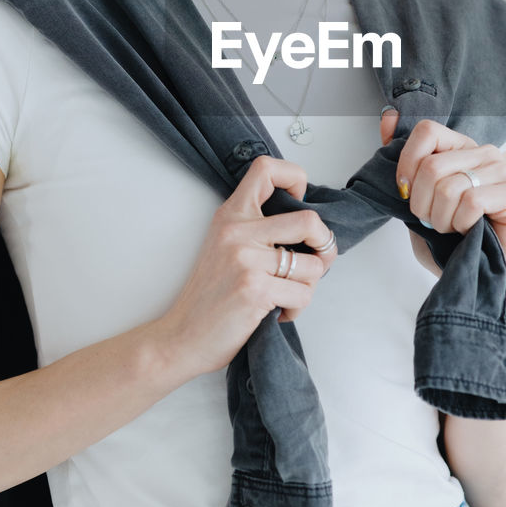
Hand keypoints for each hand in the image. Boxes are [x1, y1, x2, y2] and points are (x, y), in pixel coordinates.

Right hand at [155, 155, 337, 378]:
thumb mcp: (224, 246)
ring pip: (313, 266)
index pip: (266, 169)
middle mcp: (238, 231)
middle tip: (317, 261)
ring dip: (307, 287)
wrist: (181, 337)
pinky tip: (276, 312)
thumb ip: (257, 229)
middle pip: (310, 221)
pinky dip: (296, 309)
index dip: (295, 178)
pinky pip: (303, 295)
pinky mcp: (255, 289)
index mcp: (231, 215)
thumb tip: (310, 228)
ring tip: (285, 295)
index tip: (299, 201)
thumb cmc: (209, 297)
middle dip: (325, 245)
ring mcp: (246, 260)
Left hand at [379, 108, 505, 305]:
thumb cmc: (446, 239)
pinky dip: (461, 223)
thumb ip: (403, 158)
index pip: (426, 130)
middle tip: (433, 222)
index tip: (405, 193)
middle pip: (432, 166)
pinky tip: (469, 230)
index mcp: (459, 146)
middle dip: (422, 204)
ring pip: (450, 187)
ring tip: (451, 228)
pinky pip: (471, 201)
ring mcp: (503, 171)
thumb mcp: (414, 197)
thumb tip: (387, 117)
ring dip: (442, 218)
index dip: (407, 164)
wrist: (474, 274)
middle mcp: (484, 151)